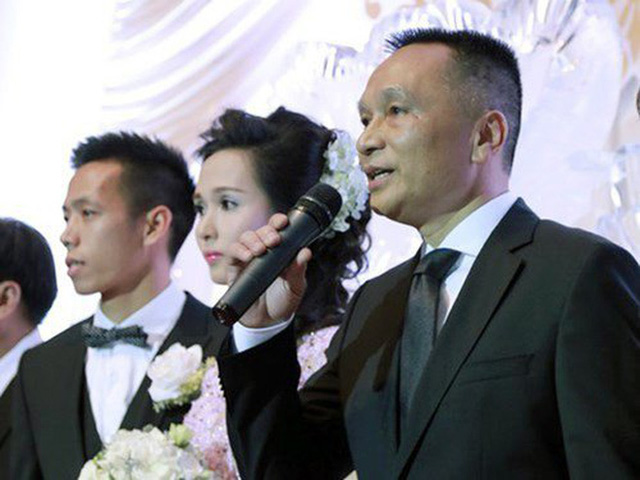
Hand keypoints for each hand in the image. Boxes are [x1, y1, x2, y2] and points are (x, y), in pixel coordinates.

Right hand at [227, 213, 311, 327]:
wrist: (267, 323)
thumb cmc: (282, 302)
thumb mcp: (295, 287)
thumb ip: (298, 270)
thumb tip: (305, 252)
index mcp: (280, 252)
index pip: (277, 230)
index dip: (278, 222)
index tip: (283, 221)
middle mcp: (263, 252)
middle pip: (260, 231)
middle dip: (267, 231)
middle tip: (274, 240)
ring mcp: (248, 259)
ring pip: (245, 238)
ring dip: (253, 240)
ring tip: (261, 250)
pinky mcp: (235, 269)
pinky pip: (232, 253)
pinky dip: (239, 250)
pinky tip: (248, 256)